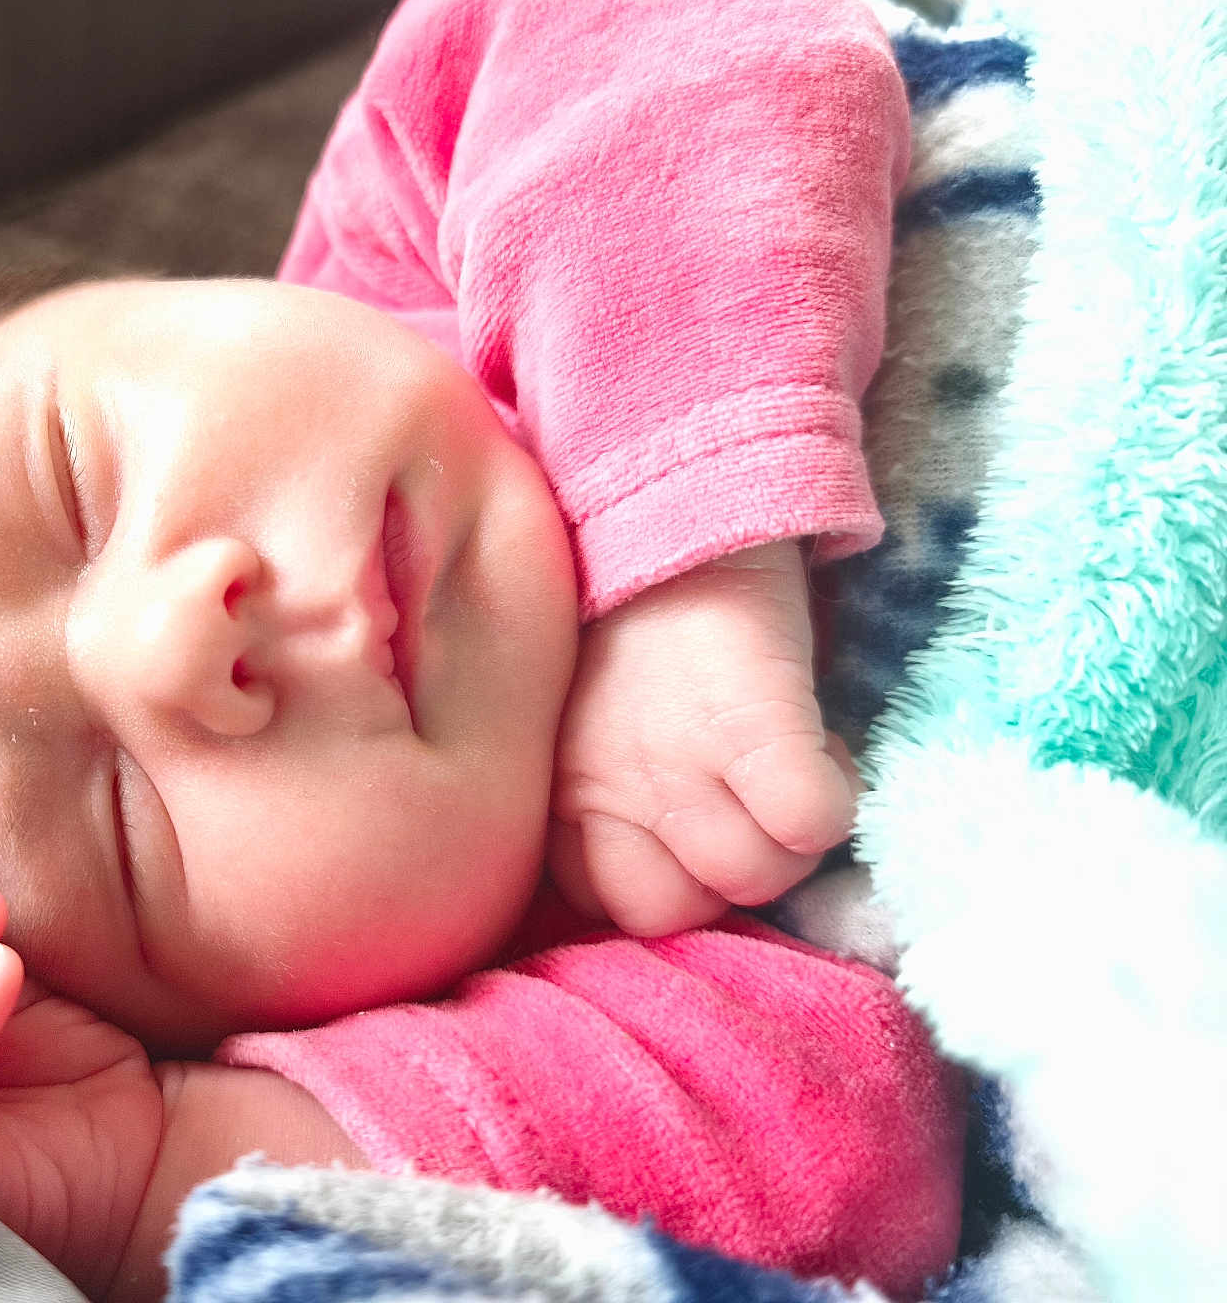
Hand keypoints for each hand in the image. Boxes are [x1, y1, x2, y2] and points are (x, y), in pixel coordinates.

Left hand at [547, 540, 859, 934]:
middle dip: (715, 876)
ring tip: (785, 771)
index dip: (659, 871)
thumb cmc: (623, 596)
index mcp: (564, 783)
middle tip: (742, 806)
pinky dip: (831, 803)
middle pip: (670, 911)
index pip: (607, 901)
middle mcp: (610, 786)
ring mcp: (678, 763)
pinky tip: (824, 753)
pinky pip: (805, 821)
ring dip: (784, 844)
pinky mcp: (757, 725)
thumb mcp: (581, 699)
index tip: (688, 817)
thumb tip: (643, 831)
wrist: (667, 485)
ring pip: (746, 879)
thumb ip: (600, 769)